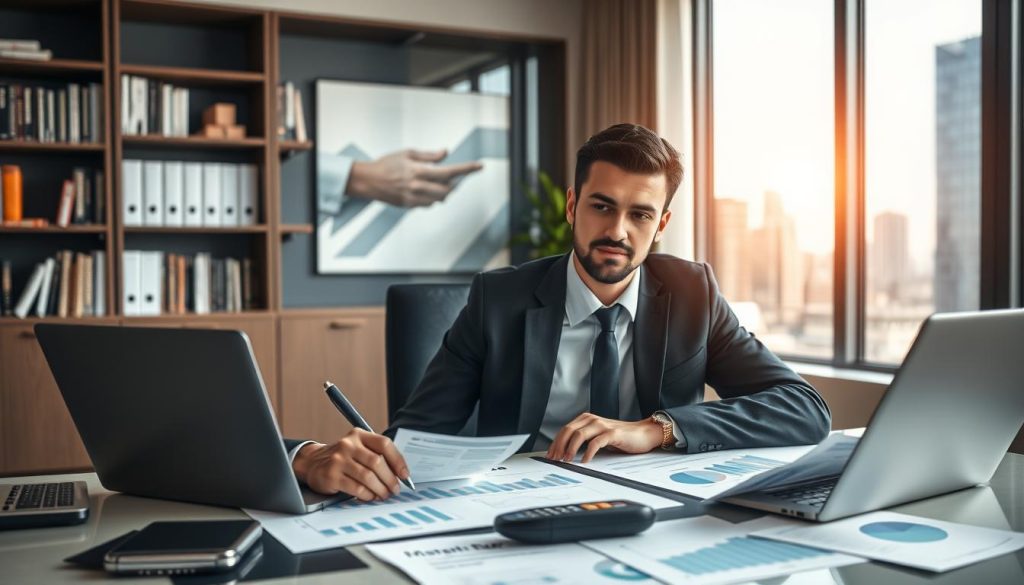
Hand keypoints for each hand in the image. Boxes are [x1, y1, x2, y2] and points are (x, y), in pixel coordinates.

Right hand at [292, 428, 410, 500]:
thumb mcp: (357, 449)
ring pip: (368, 477)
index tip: (404, 475)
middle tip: (395, 489)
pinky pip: (356, 488)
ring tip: (384, 495)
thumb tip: (400, 474)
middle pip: (377, 462)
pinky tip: (370, 496)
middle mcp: (348, 444)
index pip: (384, 444)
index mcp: (359, 435)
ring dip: (380, 489)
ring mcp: (338, 459)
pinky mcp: (331, 475)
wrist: (312, 463)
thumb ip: (376, 455)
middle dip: (390, 479)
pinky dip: (367, 495)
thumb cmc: (342, 459)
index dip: (398, 460)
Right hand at [347, 148, 482, 207]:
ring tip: (435, 182)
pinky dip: (433, 197)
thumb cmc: (386, 165)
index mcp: (418, 170)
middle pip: (448, 189)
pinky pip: (429, 204)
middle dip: (453, 183)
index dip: (466, 169)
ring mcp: (413, 198)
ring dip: (443, 191)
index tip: (478, 166)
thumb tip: (445, 154)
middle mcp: (417, 186)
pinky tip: (425, 189)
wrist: (368, 180)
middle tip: (451, 176)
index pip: (449, 172)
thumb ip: (429, 155)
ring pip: (440, 199)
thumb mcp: (408, 153)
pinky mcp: (410, 205)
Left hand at [546, 413, 662, 463]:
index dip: (555, 442)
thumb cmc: (620, 437)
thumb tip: (565, 453)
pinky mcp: (613, 433)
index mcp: (587, 419)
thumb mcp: (598, 436)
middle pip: (569, 431)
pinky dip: (588, 453)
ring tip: (567, 460)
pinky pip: (596, 443)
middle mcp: (593, 419)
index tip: (550, 455)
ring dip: (570, 449)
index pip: (565, 429)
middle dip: (559, 446)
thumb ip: (584, 439)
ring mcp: (602, 425)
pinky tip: (584, 461)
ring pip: (579, 435)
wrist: (643, 433)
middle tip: (555, 459)